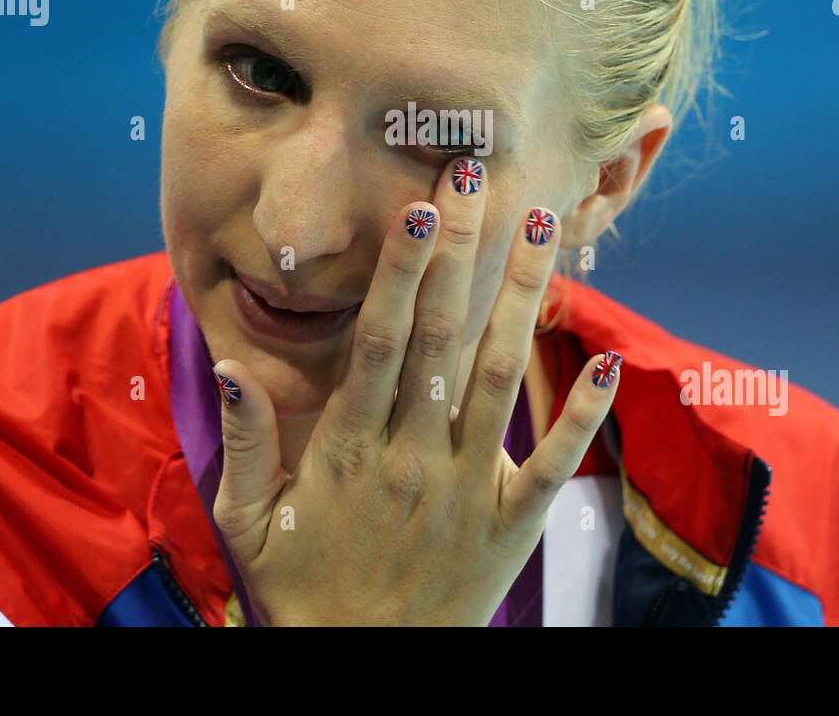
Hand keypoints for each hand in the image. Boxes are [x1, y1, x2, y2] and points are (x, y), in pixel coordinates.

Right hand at [210, 156, 621, 625]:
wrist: (362, 671)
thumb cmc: (300, 587)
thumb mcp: (247, 521)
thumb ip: (247, 442)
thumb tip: (233, 365)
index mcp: (349, 448)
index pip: (382, 338)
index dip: (403, 268)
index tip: (420, 204)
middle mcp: (412, 456)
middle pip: (443, 336)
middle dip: (462, 250)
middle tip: (478, 173)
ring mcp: (467, 488)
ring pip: (500, 378)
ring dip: (523, 298)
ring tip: (543, 225)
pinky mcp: (509, 523)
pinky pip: (551, 463)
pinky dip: (580, 413)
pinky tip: (605, 362)